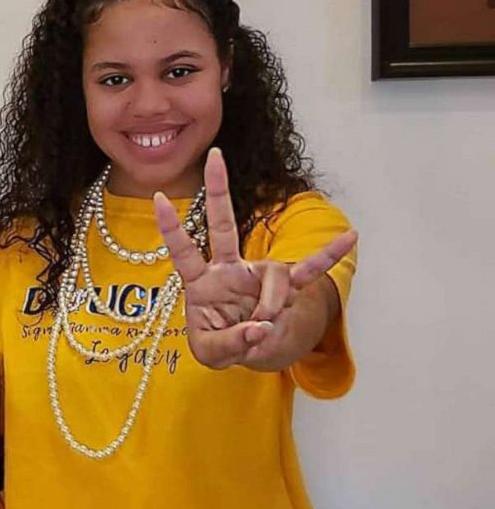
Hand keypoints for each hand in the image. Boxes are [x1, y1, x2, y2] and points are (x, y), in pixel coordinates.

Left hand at [153, 148, 356, 369]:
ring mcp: (258, 274)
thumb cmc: (223, 344)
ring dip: (272, 307)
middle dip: (219, 190)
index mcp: (202, 282)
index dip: (171, 226)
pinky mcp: (285, 286)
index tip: (158, 196)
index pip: (183, 249)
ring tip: (266, 330)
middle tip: (215, 154)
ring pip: (272, 279)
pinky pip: (309, 271)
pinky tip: (351, 236)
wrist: (252, 350)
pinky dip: (328, 257)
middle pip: (222, 224)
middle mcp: (228, 269)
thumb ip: (230, 343)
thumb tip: (261, 327)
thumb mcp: (212, 353)